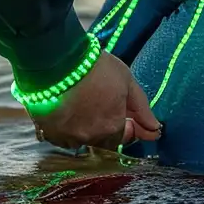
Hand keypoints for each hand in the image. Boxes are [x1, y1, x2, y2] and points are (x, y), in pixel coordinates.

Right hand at [31, 50, 159, 150]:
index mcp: (112, 127)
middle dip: (106, 128)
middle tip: (103, 108)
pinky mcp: (47, 133)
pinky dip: (67, 128)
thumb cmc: (98, 69)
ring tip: (84, 106)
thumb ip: (142, 109)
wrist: (58, 62)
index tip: (125, 114)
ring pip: (81, 140)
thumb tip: (156, 129)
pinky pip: (61, 138)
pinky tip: (67, 112)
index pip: (123, 138)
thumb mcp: (127, 83)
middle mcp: (90, 138)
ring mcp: (67, 137)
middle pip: (103, 141)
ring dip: (86, 129)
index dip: (126, 127)